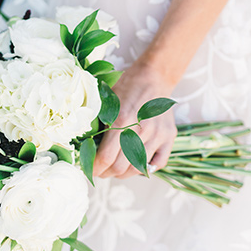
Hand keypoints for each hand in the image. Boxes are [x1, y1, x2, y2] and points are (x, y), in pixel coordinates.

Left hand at [93, 61, 176, 178]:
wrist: (153, 76)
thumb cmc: (125, 86)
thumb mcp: (106, 99)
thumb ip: (96, 121)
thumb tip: (82, 145)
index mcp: (121, 120)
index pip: (106, 158)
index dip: (94, 168)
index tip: (88, 169)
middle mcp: (141, 130)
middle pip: (120, 168)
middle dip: (106, 173)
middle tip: (99, 170)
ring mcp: (157, 135)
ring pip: (137, 169)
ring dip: (122, 173)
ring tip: (114, 168)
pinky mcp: (169, 137)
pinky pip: (157, 164)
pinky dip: (145, 169)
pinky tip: (134, 163)